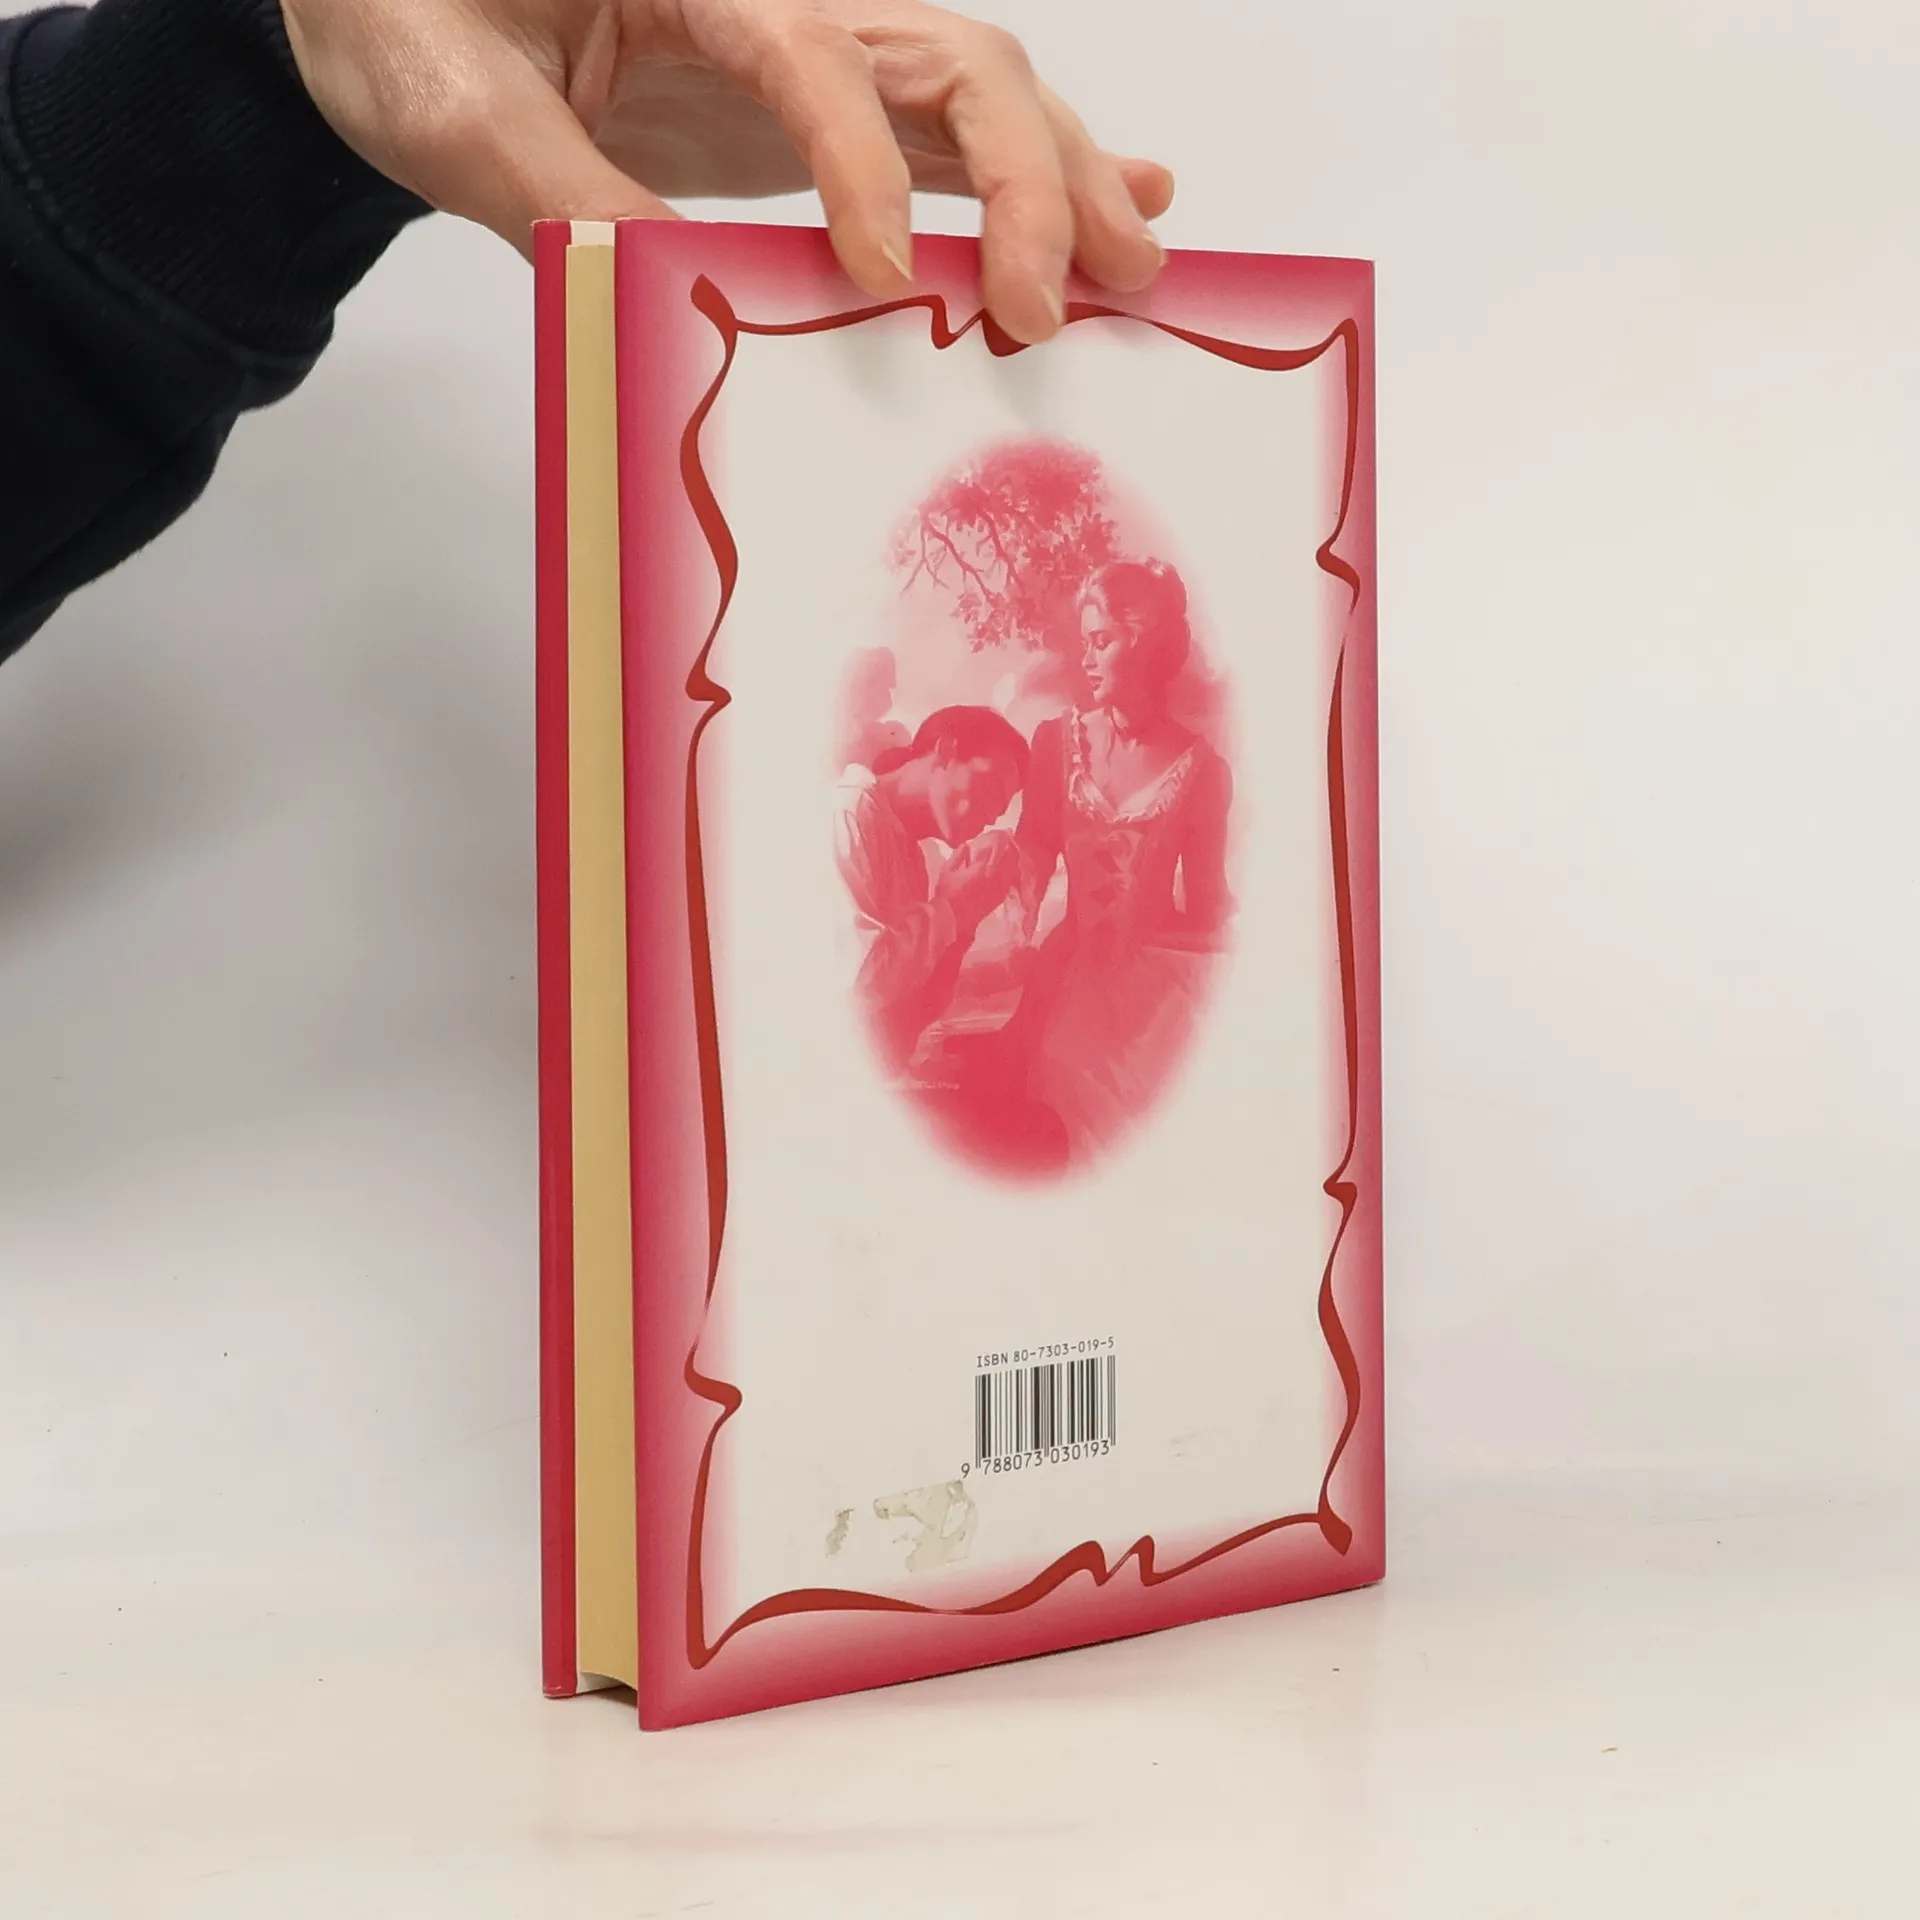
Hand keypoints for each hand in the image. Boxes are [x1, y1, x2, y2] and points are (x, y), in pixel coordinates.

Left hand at [279, 0, 1174, 343]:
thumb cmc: (408, 19)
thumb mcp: (457, 106)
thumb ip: (566, 192)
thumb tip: (680, 303)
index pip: (813, 51)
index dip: (861, 164)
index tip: (880, 280)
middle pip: (950, 54)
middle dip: (1027, 174)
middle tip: (1064, 295)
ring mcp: (812, 42)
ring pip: (977, 85)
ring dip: (1064, 178)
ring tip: (1136, 267)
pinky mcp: (820, 97)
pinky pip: (946, 125)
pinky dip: (1039, 166)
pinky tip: (1133, 196)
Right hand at [933, 829, 1017, 926]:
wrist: (953, 921)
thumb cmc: (947, 895)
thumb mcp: (947, 871)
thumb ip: (958, 856)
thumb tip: (966, 845)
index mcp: (982, 869)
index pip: (999, 849)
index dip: (1003, 840)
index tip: (1005, 833)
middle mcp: (995, 878)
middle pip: (1012, 858)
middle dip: (1011, 849)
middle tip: (1009, 842)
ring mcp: (999, 890)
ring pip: (1013, 870)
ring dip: (1012, 861)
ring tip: (1008, 855)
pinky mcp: (999, 899)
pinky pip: (1009, 882)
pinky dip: (1009, 874)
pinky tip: (1004, 871)